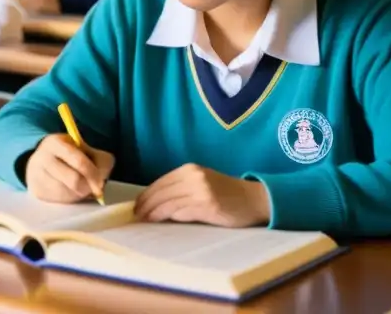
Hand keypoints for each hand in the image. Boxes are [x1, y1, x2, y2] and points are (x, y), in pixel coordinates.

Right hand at [25, 134, 114, 203]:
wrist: (43, 160)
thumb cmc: (71, 155)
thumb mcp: (87, 149)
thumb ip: (100, 161)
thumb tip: (99, 185)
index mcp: (55, 143)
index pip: (79, 162)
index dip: (93, 173)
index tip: (101, 181)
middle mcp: (42, 158)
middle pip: (74, 181)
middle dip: (88, 186)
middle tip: (92, 187)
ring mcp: (37, 176)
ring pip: (68, 194)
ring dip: (80, 194)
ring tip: (80, 186)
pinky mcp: (37, 191)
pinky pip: (60, 201)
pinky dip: (71, 199)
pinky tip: (70, 191)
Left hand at [133, 164, 270, 227]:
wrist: (255, 199)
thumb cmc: (226, 195)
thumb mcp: (202, 184)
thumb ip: (181, 189)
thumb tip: (154, 203)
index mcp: (190, 169)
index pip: (160, 182)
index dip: (146, 195)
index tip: (136, 206)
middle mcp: (194, 176)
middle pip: (161, 191)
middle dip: (146, 204)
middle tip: (136, 216)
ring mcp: (201, 190)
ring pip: (168, 202)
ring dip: (154, 213)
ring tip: (145, 220)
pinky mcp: (208, 205)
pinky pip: (182, 211)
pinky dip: (170, 217)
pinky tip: (163, 221)